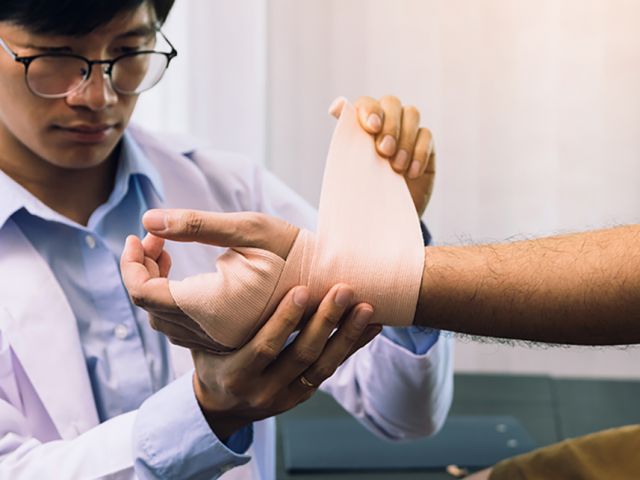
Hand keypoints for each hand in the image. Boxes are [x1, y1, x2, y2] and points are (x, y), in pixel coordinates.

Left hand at [120, 211, 301, 352]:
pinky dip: (172, 299)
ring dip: (155, 284)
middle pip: (150, 306)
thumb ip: (196, 224)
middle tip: (155, 237)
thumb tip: (148, 219)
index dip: (131, 263)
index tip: (138, 235)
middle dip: (142, 268)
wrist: (335, 283)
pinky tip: (183, 275)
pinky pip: (183, 326)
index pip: (143, 293)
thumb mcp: (251, 229)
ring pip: (164, 319)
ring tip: (165, 250)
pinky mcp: (228, 339)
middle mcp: (211, 333)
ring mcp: (220, 341)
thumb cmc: (296, 253)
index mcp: (210, 308)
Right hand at [121, 210, 381, 438]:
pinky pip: (329, 368)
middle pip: (299, 357)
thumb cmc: (206, 347)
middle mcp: (257, 386)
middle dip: (322, 323)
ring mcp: (280, 393)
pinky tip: (373, 322)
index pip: (260, 346)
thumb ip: (169, 272)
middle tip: (343, 291)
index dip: (284, 322)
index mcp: (228, 367)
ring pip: (318, 364)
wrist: (224, 396)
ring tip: (363, 304)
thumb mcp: (186, 318)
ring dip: (343, 333)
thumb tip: (149, 221)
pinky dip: (351, 344)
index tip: (305, 291)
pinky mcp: (299, 390)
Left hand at [329, 95, 435, 215]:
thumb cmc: (364, 190)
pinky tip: (411, 173)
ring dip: (405, 138)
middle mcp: (385, 121)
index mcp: (362, 124)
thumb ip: (347, 137)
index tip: (371, 128)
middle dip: (390, 125)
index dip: (370, 110)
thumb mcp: (352, 167)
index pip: (367, 103)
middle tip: (384, 151)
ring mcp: (407, 130)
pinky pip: (426, 135)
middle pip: (391, 103)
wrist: (385, 215)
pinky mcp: (425, 144)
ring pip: (412, 113)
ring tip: (397, 167)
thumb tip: (336, 106)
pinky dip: (419, 153)